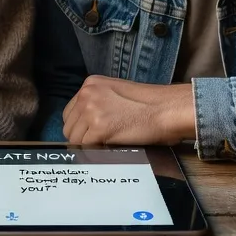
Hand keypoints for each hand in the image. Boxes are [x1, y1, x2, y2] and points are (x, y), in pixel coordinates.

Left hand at [62, 76, 194, 145]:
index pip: (70, 112)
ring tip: (107, 145)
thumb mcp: (116, 93)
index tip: (90, 134)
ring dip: (88, 145)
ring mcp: (91, 110)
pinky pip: (85, 147)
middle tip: (99, 142)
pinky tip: (108, 149)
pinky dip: (94, 152)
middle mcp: (87, 94)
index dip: (80, 126)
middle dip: (81, 137)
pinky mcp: (99, 128)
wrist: (166, 109)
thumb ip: (98, 102)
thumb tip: (86, 124)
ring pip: (74, 138)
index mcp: (90, 84)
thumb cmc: (150, 104)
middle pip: (69, 126)